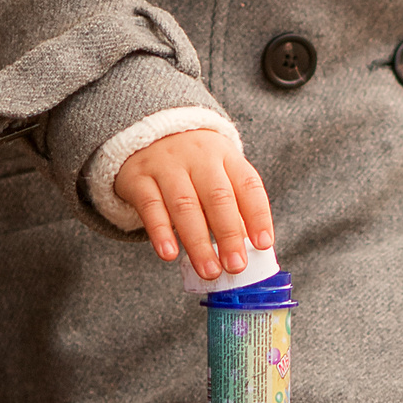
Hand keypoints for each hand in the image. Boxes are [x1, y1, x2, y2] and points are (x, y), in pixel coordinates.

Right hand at [115, 129, 274, 277]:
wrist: (150, 131)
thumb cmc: (194, 164)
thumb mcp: (218, 173)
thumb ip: (233, 206)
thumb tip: (249, 249)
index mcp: (226, 157)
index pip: (248, 185)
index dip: (258, 215)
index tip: (263, 245)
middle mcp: (199, 158)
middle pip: (218, 197)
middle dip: (229, 235)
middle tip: (236, 266)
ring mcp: (168, 166)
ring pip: (185, 205)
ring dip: (198, 242)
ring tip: (209, 270)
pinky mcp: (139, 178)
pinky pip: (151, 206)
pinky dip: (161, 232)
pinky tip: (169, 254)